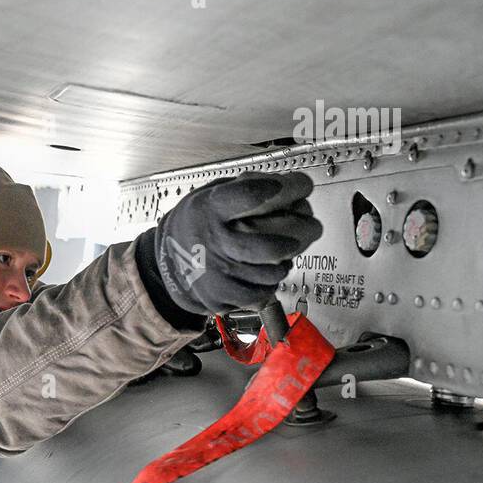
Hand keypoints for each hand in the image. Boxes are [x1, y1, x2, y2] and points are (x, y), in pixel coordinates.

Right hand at [146, 171, 322, 315]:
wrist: (170, 259)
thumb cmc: (200, 224)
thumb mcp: (213, 193)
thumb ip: (249, 187)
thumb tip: (290, 188)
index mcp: (210, 208)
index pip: (249, 196)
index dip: (283, 189)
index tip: (301, 185)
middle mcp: (213, 242)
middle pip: (271, 244)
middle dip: (302, 233)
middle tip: (312, 226)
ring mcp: (217, 273)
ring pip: (274, 271)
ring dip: (288, 258)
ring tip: (282, 248)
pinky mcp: (222, 297)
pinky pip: (264, 291)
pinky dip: (272, 280)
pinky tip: (265, 268)